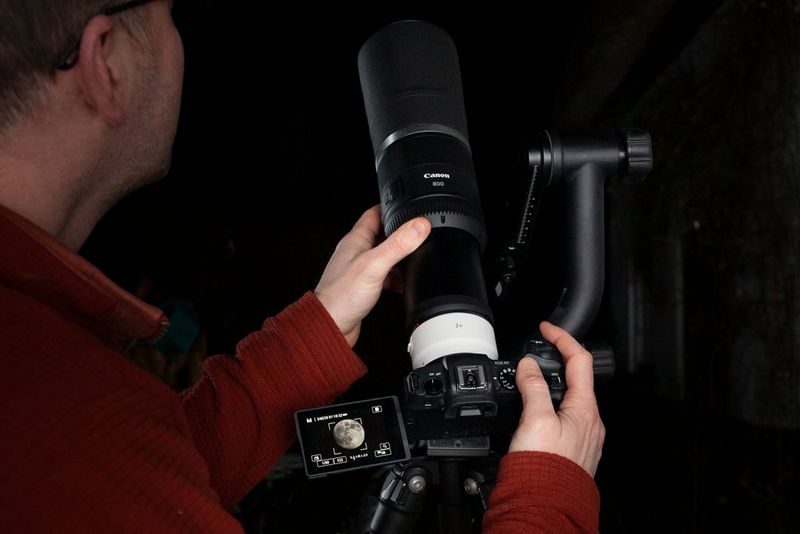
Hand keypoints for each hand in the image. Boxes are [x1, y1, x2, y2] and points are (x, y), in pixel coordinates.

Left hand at [314, 206, 430, 346]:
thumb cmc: (341, 296)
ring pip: (384, 256)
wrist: (330, 326)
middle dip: (400, 235)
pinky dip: (395, 278)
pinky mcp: (363, 287)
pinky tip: (402, 285)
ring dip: (399, 258)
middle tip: (418, 236)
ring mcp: (359, 270)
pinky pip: (384, 276)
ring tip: (413, 262)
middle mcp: (356, 252)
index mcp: (355, 240)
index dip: (392, 208)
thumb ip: (398, 244)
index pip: (374, 214)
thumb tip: (419, 225)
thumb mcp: (375, 265)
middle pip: (382, 235)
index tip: (409, 208)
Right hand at [508, 321, 605, 476]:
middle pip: (576, 378)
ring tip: (528, 381)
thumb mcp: (535, 418)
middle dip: (556, 361)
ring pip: (568, 398)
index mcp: (585, 408)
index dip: (562, 338)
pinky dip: (548, 404)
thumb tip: (529, 365)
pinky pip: (562, 416)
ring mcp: (582, 436)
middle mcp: (589, 421)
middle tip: (535, 353)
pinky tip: (533, 411)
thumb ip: (533, 387)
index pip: (579, 360)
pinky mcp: (571, 449)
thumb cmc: (544, 467)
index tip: (546, 328)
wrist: (544, 504)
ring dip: (550, 384)